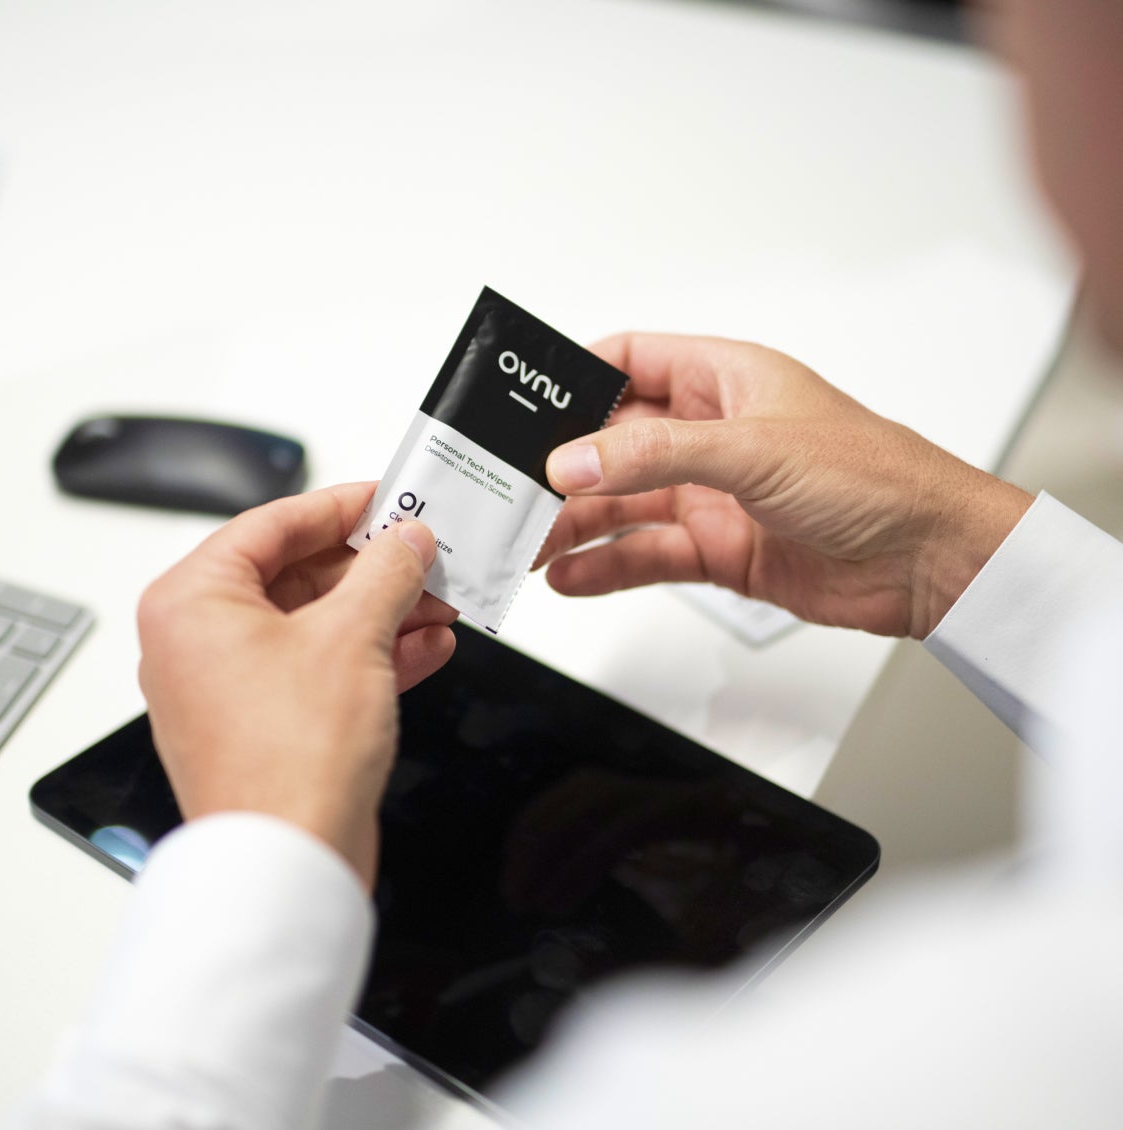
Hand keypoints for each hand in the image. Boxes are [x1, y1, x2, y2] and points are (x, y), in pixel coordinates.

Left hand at [135, 482, 459, 885]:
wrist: (287, 864)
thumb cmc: (286, 760)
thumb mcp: (352, 636)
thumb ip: (385, 572)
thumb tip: (405, 540)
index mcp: (189, 601)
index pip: (269, 525)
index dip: (339, 507)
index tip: (388, 498)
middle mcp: (194, 641)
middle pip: (293, 575)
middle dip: (370, 567)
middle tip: (427, 551)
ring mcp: (224, 688)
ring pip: (312, 626)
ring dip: (381, 611)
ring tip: (441, 598)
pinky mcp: (260, 728)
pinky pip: (316, 671)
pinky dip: (369, 656)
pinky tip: (426, 645)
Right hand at [533, 333, 1033, 638]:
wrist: (934, 562)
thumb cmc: (878, 479)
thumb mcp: (754, 452)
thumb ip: (655, 456)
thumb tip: (574, 460)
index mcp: (726, 380)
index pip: (629, 361)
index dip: (574, 380)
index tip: (522, 406)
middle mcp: (712, 433)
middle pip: (610, 442)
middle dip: (559, 466)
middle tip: (508, 489)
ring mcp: (713, 494)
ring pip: (621, 503)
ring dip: (572, 523)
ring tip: (526, 544)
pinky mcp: (720, 549)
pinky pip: (645, 554)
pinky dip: (605, 566)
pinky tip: (569, 577)